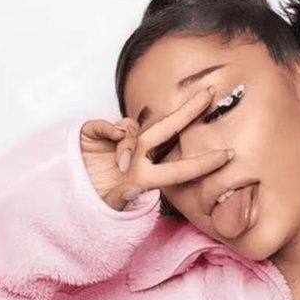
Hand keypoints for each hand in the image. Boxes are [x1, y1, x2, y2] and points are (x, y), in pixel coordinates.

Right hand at [80, 88, 232, 210]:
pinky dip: (108, 130)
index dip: (205, 162)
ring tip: (119, 163)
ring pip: (134, 126)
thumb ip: (128, 193)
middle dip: (189, 111)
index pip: (182, 168)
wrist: (68, 195)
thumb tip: (131, 178)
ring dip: (129, 142)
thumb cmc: (100, 200)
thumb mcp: (118, 205)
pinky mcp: (93, 133)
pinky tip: (105, 141)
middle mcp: (137, 153)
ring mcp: (117, 141)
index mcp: (147, 175)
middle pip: (168, 128)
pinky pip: (107, 125)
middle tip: (210, 94)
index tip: (230, 156)